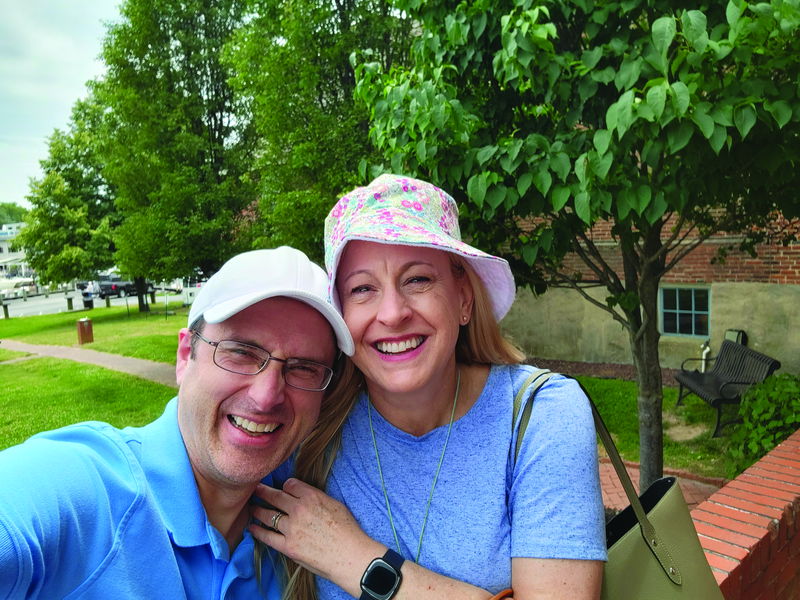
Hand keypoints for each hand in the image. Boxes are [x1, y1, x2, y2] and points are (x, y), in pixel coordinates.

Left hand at [250, 478, 382, 587]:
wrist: (349, 555)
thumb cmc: (348, 530)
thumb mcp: (335, 504)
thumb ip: (317, 498)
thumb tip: (305, 496)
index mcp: (312, 497)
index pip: (291, 484)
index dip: (285, 485)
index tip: (282, 488)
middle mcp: (299, 510)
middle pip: (275, 496)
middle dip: (263, 491)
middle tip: (255, 488)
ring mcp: (291, 528)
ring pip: (268, 515)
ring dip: (258, 510)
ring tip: (252, 508)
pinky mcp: (288, 546)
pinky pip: (268, 537)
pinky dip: (258, 531)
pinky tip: (252, 528)